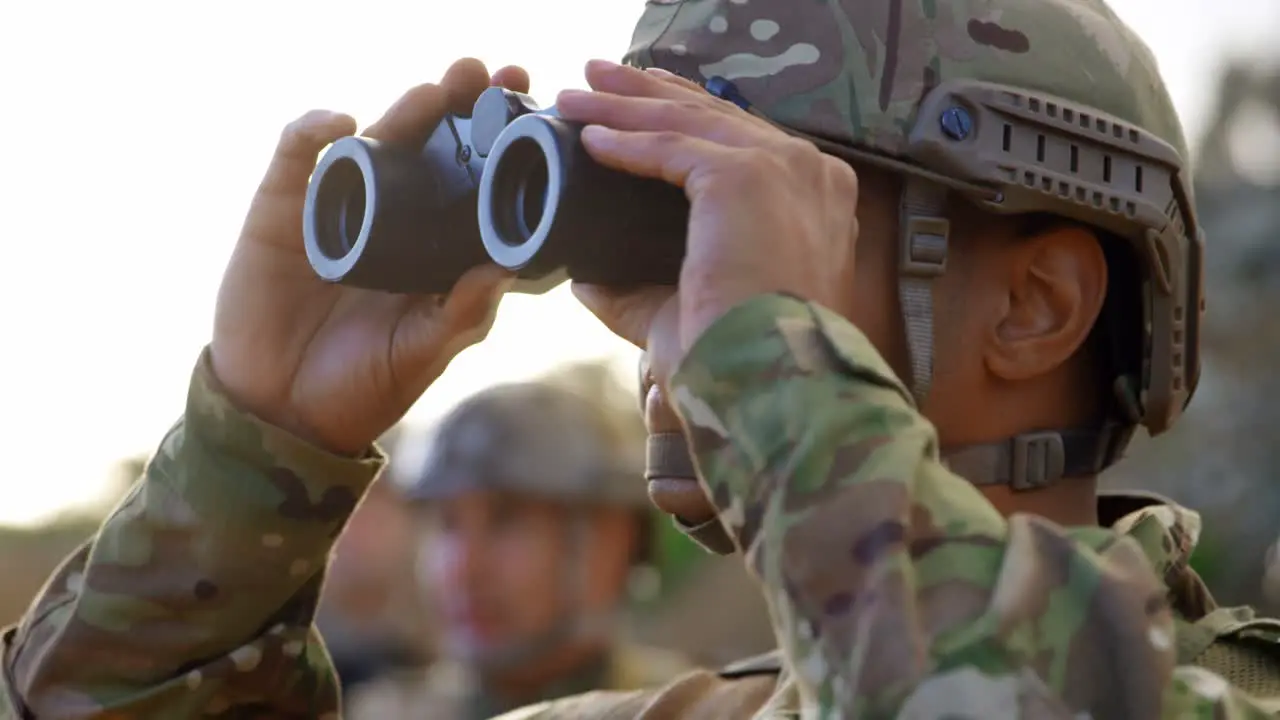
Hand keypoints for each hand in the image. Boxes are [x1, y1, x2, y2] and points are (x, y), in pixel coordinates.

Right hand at [211, 58, 528, 454]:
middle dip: (463, 104)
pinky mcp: (281, 212)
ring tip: (438, 92)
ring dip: (406, 110)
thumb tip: (505, 268)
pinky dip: (315, 132)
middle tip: (495, 76)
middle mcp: (391, 216)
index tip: (535, 109)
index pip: (473, 178)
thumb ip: (461, 312)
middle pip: (430, 144)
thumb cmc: (364, 385)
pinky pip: (297, 158)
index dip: (502, 141)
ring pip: (374, 141)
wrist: (283, 415)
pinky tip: (341, 123)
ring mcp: (336, 208)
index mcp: (434, 246)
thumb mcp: (424, 351)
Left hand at [560, 60, 858, 374]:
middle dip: (648, 95)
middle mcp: (809, 173)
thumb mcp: (693, 312)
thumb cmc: (745, 359)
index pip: (741, 140)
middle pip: (713, 117)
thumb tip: (588, 279)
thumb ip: (641, 291)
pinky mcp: (746, 176)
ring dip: (624, 105)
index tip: (638, 106)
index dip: (684, 117)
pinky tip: (588, 137)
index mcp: (815, 199)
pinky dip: (624, 139)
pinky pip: (670, 147)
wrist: (772, 381)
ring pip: (687, 122)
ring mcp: (782, 168)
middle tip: (596, 78)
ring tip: (576, 95)